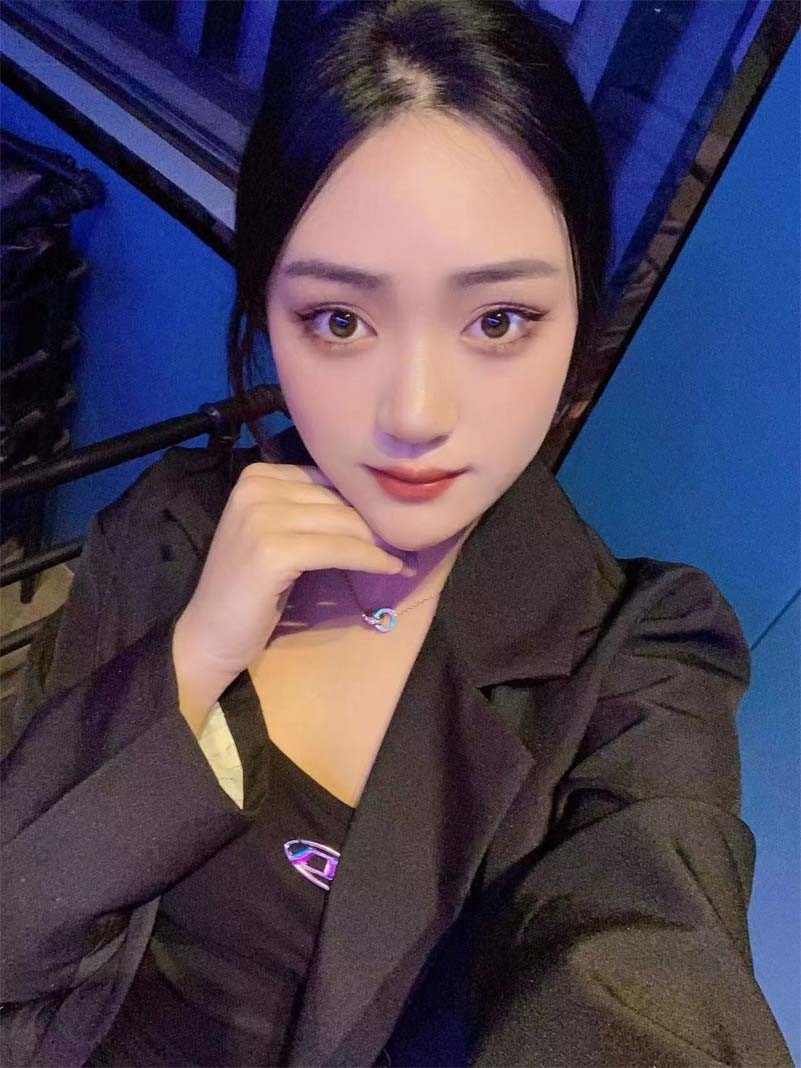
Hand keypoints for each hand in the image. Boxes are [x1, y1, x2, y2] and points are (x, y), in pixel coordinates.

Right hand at [171, 463, 405, 733]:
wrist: (208, 636)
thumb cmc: (249, 592)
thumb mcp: (276, 535)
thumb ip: (309, 511)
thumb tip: (373, 504)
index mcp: (256, 476)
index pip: (328, 479)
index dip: (364, 501)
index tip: (396, 522)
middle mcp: (255, 487)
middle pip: (338, 499)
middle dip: (377, 522)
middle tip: (410, 541)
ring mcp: (261, 516)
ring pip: (344, 523)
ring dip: (381, 542)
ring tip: (406, 557)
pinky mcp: (273, 549)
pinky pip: (340, 549)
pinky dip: (371, 559)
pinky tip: (392, 569)